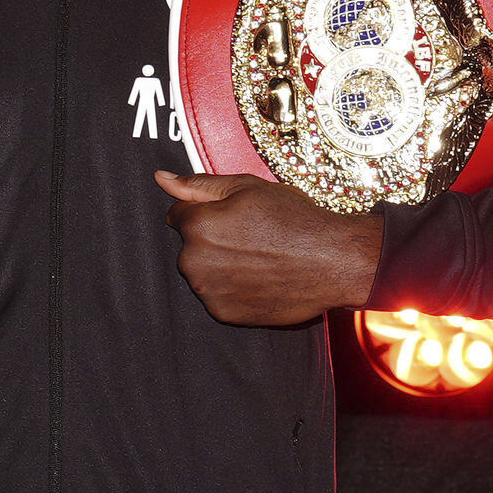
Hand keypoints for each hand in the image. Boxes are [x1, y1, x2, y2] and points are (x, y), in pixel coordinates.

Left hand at [154, 171, 384, 325]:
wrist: (332, 260)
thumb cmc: (292, 219)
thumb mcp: (246, 187)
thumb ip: (197, 185)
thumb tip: (160, 178)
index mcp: (196, 226)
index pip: (178, 215)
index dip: (206, 212)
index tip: (234, 216)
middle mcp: (194, 262)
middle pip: (189, 246)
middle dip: (210, 239)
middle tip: (251, 236)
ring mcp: (208, 292)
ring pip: (203, 272)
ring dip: (220, 265)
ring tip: (258, 257)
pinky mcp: (225, 314)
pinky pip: (218, 296)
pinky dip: (233, 288)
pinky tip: (259, 278)